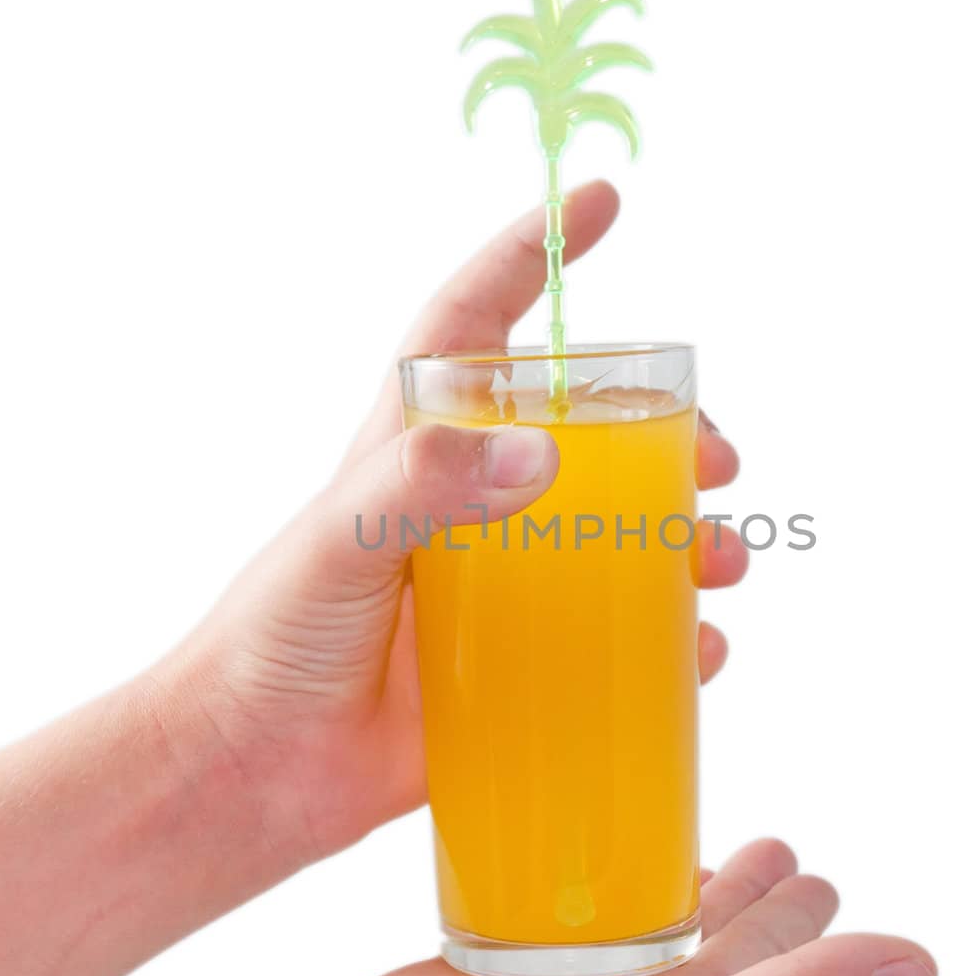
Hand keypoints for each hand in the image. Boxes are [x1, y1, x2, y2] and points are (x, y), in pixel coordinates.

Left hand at [158, 181, 745, 865]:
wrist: (253, 775)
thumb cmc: (271, 640)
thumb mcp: (336, 540)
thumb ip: (424, 483)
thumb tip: (545, 455)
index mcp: (415, 447)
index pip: (476, 321)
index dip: (532, 253)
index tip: (598, 200)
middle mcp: (469, 505)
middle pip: (589, 433)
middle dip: (666, 430)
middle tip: (717, 459)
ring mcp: (500, 588)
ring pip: (622, 535)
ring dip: (689, 536)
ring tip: (722, 560)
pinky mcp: (519, 668)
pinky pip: (618, 640)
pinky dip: (673, 639)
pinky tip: (699, 651)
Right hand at [224, 839, 936, 975]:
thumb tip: (922, 964)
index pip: (753, 962)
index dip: (789, 915)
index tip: (811, 863)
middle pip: (690, 939)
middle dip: (731, 892)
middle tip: (765, 840)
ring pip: (607, 923)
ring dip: (639, 877)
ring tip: (660, 830)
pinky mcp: (462, 975)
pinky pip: (519, 911)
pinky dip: (541, 878)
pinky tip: (539, 850)